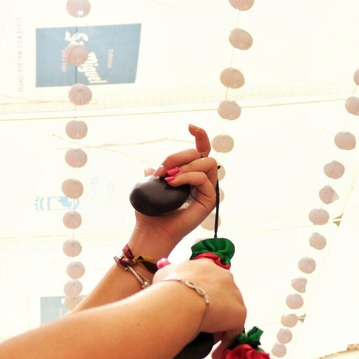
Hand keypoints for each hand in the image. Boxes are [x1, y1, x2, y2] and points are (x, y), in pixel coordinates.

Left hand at [129, 125, 219, 257]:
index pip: (201, 151)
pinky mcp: (209, 201)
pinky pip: (204, 179)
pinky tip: (172, 183)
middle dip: (179, 156)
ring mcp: (207, 191)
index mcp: (191, 176)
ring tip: (168, 178)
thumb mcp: (149, 186)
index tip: (189, 126)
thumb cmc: (150, 212)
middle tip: (161, 170)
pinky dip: (187, 177)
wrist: (151, 232)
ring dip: (185, 166)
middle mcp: (202, 182)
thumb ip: (154, 174)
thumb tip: (149, 168)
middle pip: (201, 154)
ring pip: (207, 163)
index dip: (199, 135)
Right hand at [154, 257, 243, 338]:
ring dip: (220, 331)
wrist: (179, 300)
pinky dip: (225, 344)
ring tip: (208, 347)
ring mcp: (234, 294)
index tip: (194, 311)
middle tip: (201, 330)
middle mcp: (224, 277)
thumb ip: (168, 277)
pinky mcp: (239, 312)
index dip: (202, 299)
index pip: (209, 283)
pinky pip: (233, 331)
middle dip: (213, 315)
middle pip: (221, 300)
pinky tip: (214, 355)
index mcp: (207, 267)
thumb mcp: (162, 277)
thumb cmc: (167, 289)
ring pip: (229, 316)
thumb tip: (165, 281)